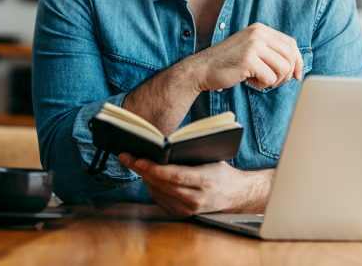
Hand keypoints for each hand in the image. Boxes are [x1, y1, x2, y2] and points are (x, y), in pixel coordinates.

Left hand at [118, 153, 271, 216]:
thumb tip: (162, 145)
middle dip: (141, 170)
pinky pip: (161, 200)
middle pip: (162, 185)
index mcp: (205, 182)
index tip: (137, 159)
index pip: (174, 176)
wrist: (236, 195)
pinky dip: (152, 187)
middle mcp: (196, 199)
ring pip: (159, 193)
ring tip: (133, 162)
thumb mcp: (210, 158)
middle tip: (125, 157)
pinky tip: (147, 176)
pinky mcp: (183, 216)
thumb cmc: (220, 171)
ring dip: (144, 178)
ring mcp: (189, 210)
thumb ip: (189, 155)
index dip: (154, 169)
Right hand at [189, 22, 302, 91]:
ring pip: (284, 68)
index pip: (291, 44)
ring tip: (258, 79)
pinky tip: (248, 80)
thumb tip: (298, 67)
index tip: (296, 75)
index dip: (298, 61)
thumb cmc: (228, 63)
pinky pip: (270, 78)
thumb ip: (271, 51)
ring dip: (274, 80)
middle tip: (273, 81)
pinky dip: (262, 84)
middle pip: (290, 56)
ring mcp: (254, 45)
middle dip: (286, 74)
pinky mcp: (249, 59)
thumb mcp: (251, 49)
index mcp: (260, 29)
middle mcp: (258, 33)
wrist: (202, 69)